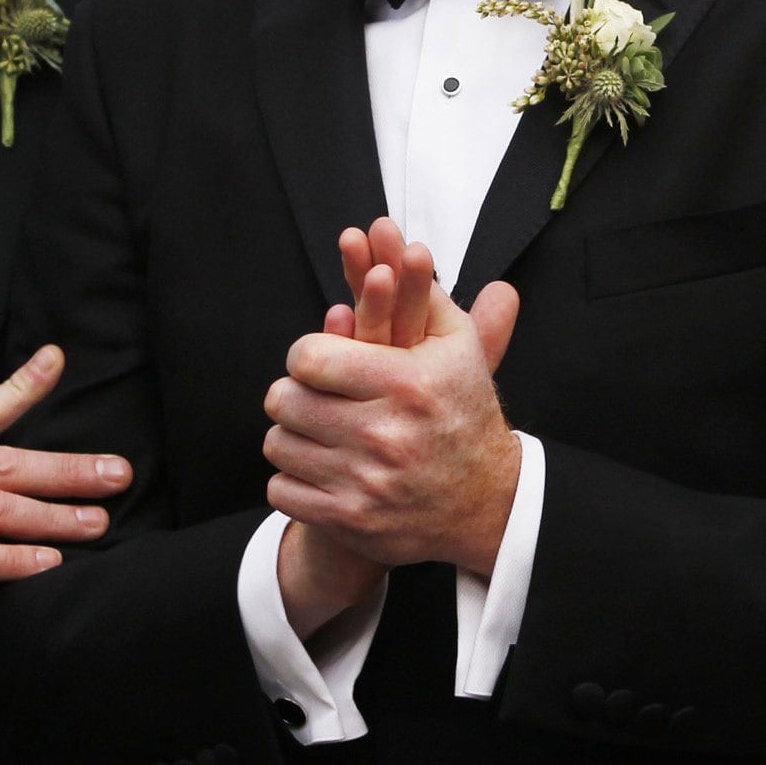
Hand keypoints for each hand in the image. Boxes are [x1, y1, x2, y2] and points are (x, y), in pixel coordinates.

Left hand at [264, 217, 522, 574]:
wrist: (486, 503)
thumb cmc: (464, 415)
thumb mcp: (459, 349)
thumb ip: (426, 294)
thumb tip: (406, 242)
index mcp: (407, 384)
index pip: (308, 357)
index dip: (305, 355)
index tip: (316, 362)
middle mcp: (385, 434)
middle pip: (285, 399)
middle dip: (293, 394)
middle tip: (310, 396)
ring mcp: (367, 483)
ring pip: (279, 444)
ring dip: (291, 435)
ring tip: (315, 430)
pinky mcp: (351, 521)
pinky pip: (282, 490)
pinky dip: (293, 479)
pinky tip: (320, 468)